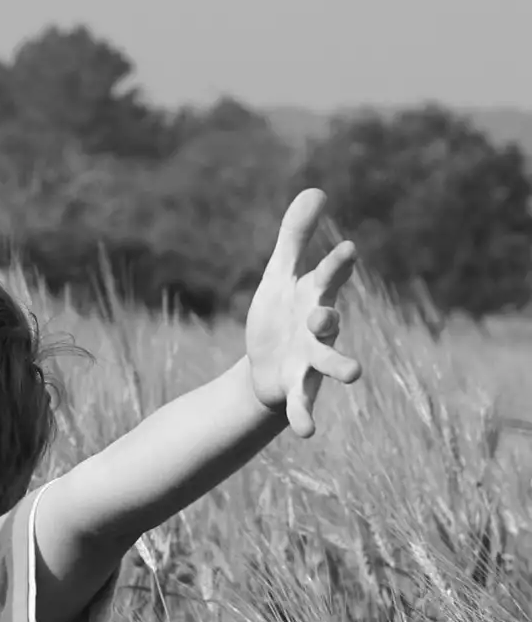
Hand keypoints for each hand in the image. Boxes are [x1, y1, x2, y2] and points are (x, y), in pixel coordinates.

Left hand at [245, 189, 364, 438]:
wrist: (266, 364)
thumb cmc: (279, 315)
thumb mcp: (279, 276)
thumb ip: (295, 237)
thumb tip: (316, 189)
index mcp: (314, 297)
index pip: (327, 278)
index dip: (335, 265)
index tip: (346, 250)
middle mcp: (318, 329)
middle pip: (329, 321)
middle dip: (330, 317)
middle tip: (326, 313)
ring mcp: (310, 360)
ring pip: (328, 363)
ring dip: (340, 366)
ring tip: (355, 373)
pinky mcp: (297, 387)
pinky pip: (304, 405)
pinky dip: (305, 417)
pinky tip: (306, 433)